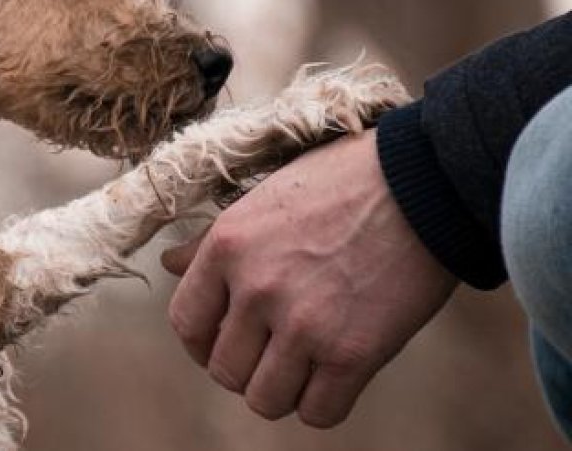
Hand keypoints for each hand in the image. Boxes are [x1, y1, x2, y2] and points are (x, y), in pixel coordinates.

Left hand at [162, 130, 456, 426]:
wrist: (426, 181)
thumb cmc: (344, 181)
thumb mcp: (264, 197)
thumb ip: (213, 240)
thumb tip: (169, 263)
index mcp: (227, 246)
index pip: (185, 322)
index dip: (201, 342)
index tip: (223, 340)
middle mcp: (256, 288)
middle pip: (225, 370)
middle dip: (245, 368)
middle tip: (272, 352)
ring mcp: (303, 324)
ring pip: (265, 400)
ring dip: (282, 391)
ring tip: (303, 366)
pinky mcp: (352, 353)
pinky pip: (318, 413)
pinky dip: (323, 404)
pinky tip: (336, 376)